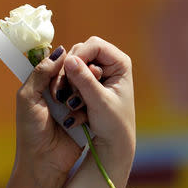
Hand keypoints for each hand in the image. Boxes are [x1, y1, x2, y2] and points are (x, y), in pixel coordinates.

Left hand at [15, 45, 81, 178]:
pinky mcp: (86, 115)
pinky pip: (94, 100)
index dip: (64, 60)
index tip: (70, 61)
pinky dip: (91, 102)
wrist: (44, 161)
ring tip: (73, 101)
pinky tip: (85, 108)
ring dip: (83, 88)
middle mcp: (59, 92)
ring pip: (86, 84)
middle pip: (74, 71)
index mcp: (42, 85)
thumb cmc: (31, 131)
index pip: (57, 63)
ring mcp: (74, 103)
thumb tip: (59, 50)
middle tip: (67, 89)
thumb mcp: (28, 98)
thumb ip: (40, 74)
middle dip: (75, 75)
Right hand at [52, 36, 135, 162]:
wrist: (114, 142)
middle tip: (68, 91)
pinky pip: (71, 78)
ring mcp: (97, 73)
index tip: (69, 72)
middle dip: (71, 71)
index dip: (79, 55)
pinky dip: (68, 90)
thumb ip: (84, 80)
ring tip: (73, 103)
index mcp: (119, 63)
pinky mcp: (88, 83)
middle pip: (80, 52)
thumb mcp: (98, 101)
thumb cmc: (113, 123)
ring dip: (68, 83)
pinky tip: (73, 105)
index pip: (94, 45)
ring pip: (72, 66)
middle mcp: (109, 64)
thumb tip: (69, 59)